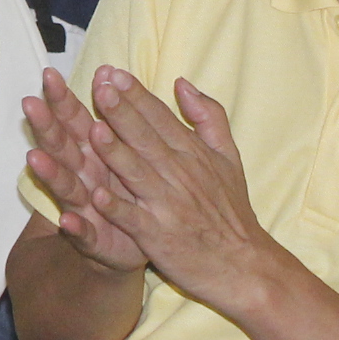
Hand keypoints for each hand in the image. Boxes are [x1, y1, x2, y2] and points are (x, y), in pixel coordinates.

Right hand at [20, 68, 147, 272]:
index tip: (50, 75)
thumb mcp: (128, 145)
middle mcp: (82, 175)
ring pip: (65, 187)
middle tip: (29, 105)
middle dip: (46, 127)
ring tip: (35, 159)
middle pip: (61, 147)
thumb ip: (116, 110)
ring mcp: (83, 207)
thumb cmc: (131, 189)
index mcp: (93, 152)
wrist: (137, 242)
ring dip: (50, 174)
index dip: (62, 99)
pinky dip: (75, 228)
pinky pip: (84, 233)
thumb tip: (106, 68)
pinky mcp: (93, 238)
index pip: (73, 120)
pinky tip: (67, 222)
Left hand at [70, 68, 283, 315]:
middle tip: (100, 86)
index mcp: (193, 153)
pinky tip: (97, 195)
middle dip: (122, 112)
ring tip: (93, 130)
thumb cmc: (231, 210)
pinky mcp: (159, 236)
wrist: (245, 265)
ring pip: (137, 173)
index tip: (114, 74)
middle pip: (146, 138)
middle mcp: (180, 175)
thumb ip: (209, 117)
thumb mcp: (229, 157)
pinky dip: (117, 208)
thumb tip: (182, 82)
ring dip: (115, 153)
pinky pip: (134, 219)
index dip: (136, 95)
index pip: (160, 118)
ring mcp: (169, 205)